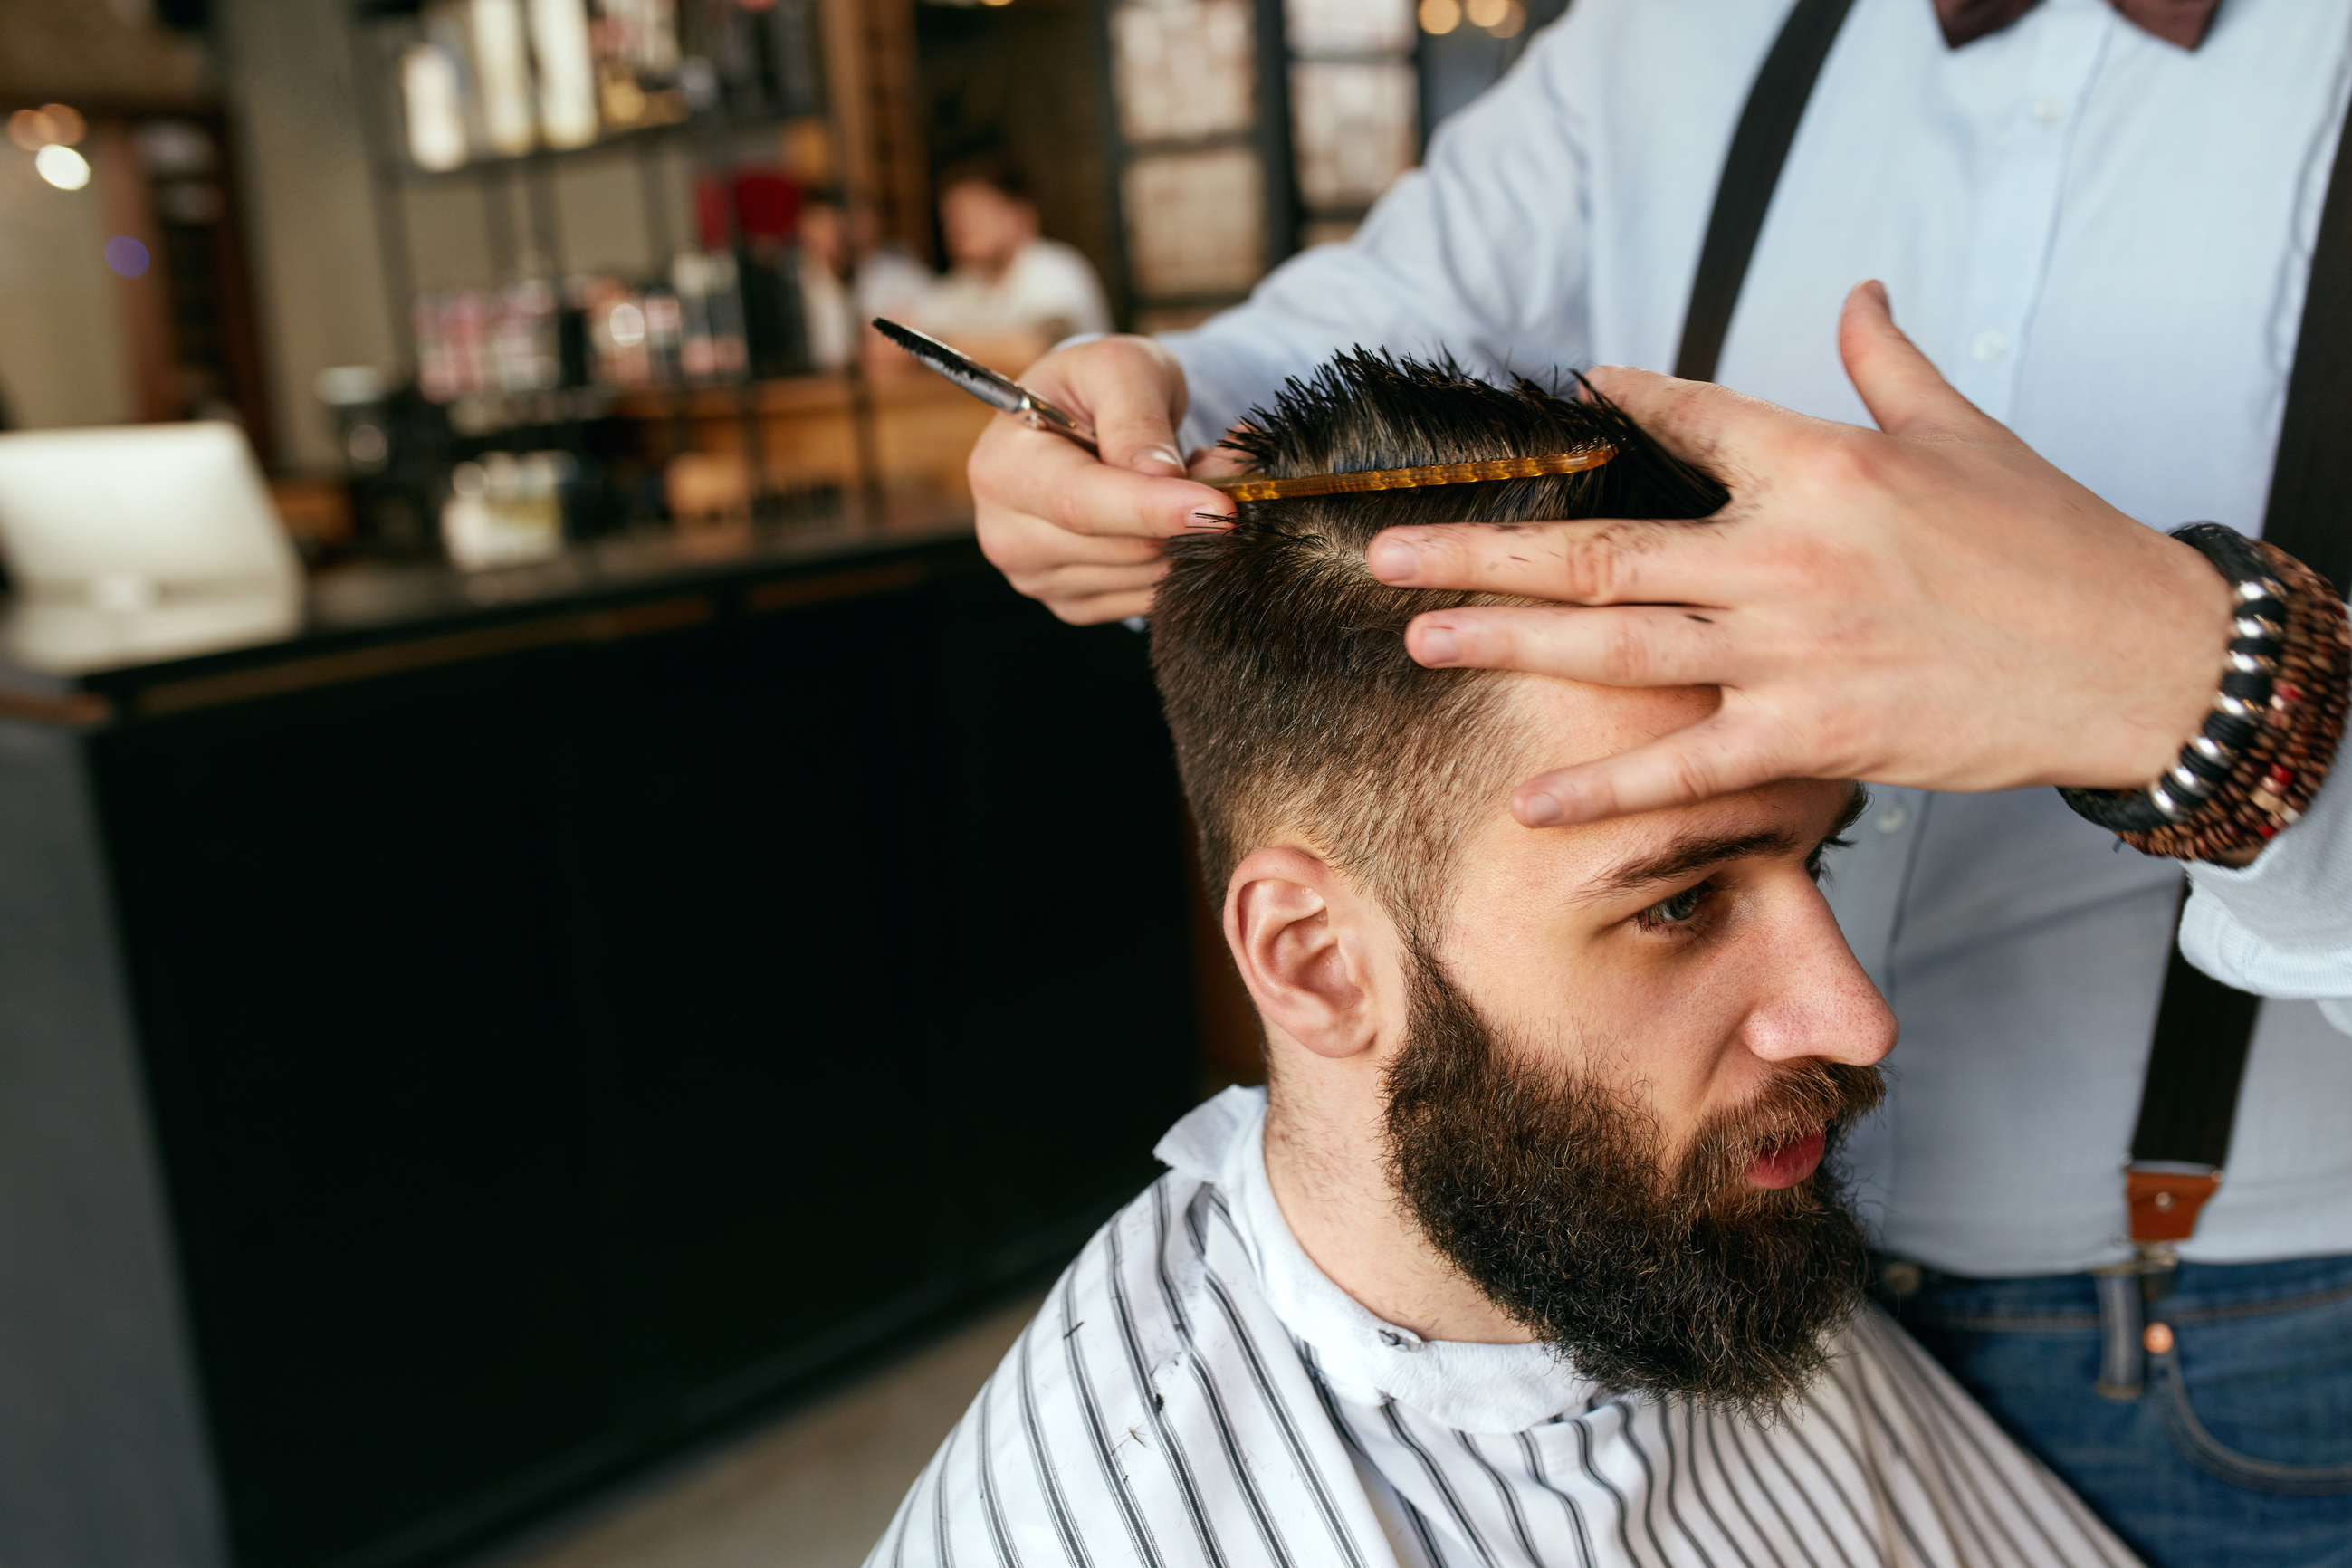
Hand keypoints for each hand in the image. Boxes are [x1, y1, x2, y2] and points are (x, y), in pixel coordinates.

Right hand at [967, 335, 1236, 623]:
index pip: (1081, 504)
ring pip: (1143, 577)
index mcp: (1001, 468)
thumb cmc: (1094, 387)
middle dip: (1189, 514)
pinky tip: (1170, 520)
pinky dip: (1177, 562)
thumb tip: (1161, 477)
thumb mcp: (1118, 368)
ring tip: (1190, 481)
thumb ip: (1136, 416)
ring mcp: (1036, 579)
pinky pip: (1145, 599)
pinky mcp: (1071, 605)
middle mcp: (1006, 535)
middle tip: (1226, 465)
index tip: (1219, 507)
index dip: (1152, 509)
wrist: (1077, 423)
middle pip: (1120, 548)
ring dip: (1189, 535)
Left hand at [1366, 281, 2234, 825]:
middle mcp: (1784, 552)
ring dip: (1505, 646)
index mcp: (1819, 463)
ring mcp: (1790, 649)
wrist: (2133, 654)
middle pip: (1600, 549)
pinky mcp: (1815, 736)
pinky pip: (1687, 767)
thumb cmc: (2050, 538)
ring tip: (1414, 640)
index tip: (1565, 394)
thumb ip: (1887, 362)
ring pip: (1616, 647)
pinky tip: (1528, 802)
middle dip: (1480, 555)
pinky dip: (1605, 789)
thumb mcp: (1963, 431)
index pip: (1692, 417)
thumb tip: (1857, 291)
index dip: (1624, 400)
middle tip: (1382, 557)